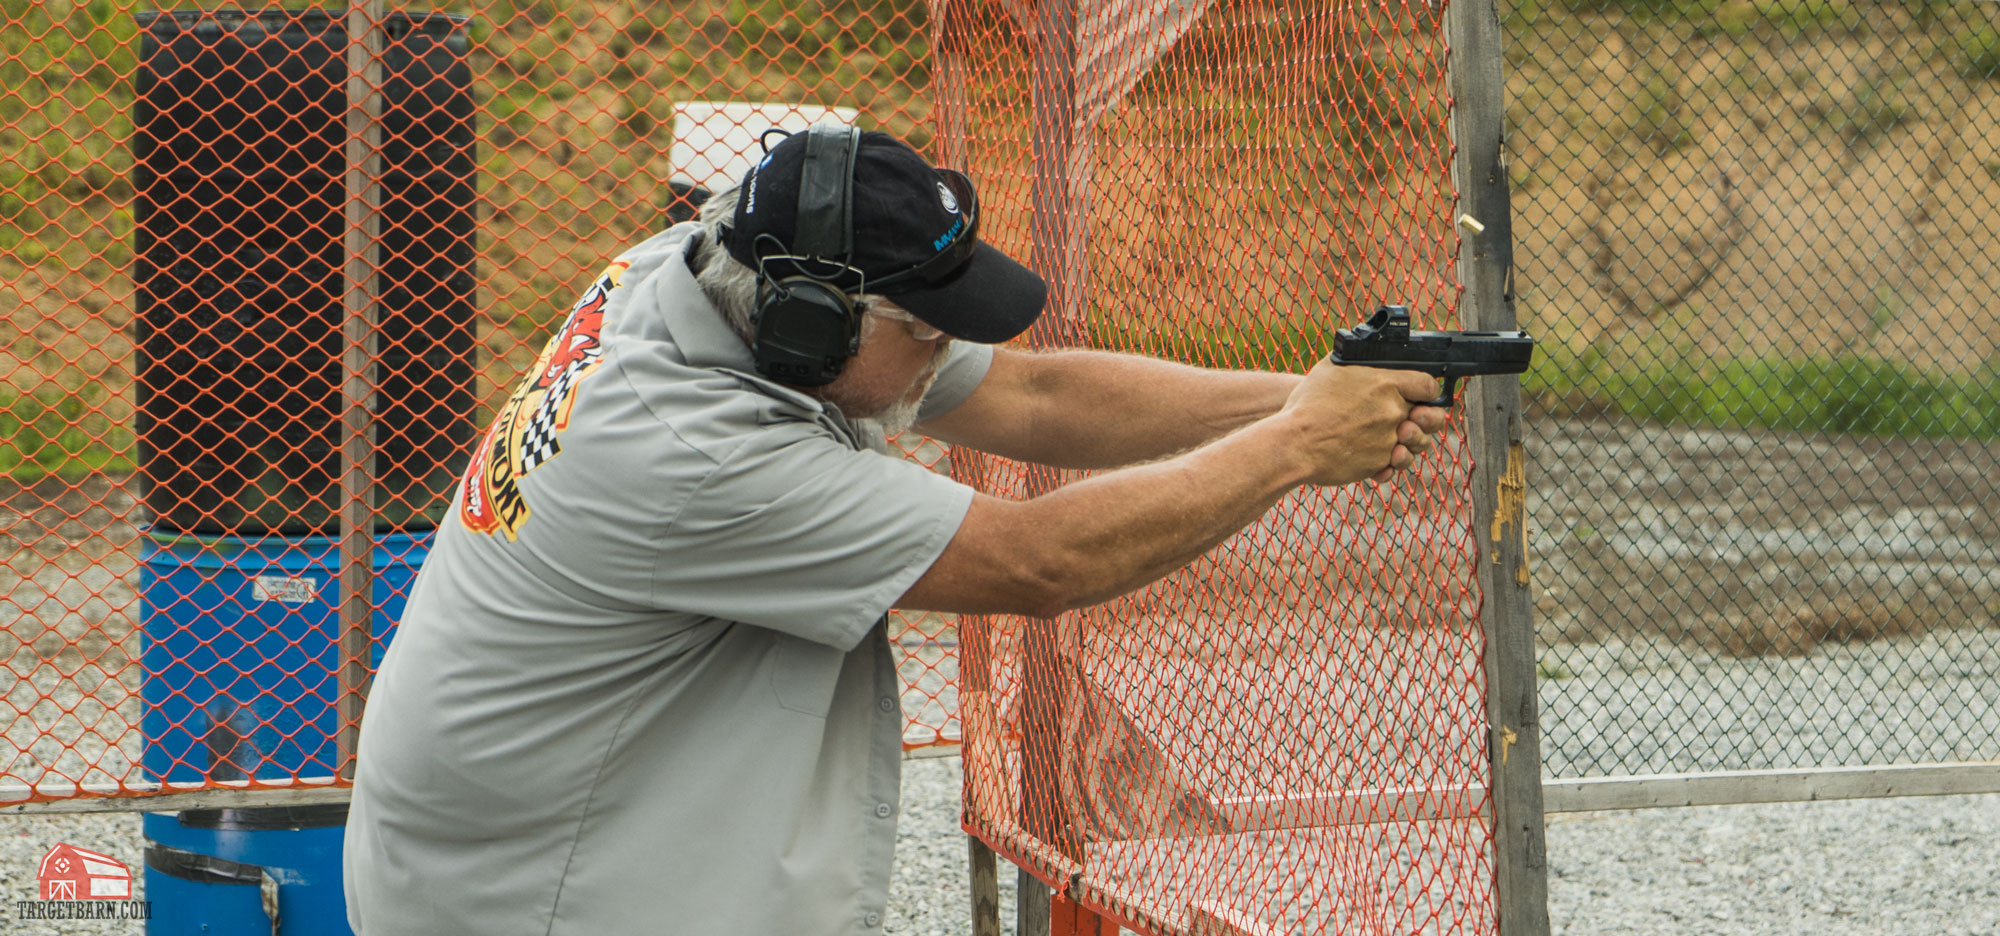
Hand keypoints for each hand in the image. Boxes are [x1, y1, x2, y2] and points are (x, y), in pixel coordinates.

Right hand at [1277, 361, 1445, 486]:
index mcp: (1386, 383)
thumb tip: (1365, 351)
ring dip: (1410, 441)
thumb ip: (1358, 360)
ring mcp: (1389, 440)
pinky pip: (1396, 465)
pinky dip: (1389, 462)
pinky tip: (1377, 455)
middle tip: (1413, 418)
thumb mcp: (1332, 368)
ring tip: (1393, 439)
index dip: (1428, 390)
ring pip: (1418, 444)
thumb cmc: (1308, 405)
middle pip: (1432, 417)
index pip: (1429, 385)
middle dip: (1425, 418)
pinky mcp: (1379, 464)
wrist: (1294, 444)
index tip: (1421, 394)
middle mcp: (1394, 411)